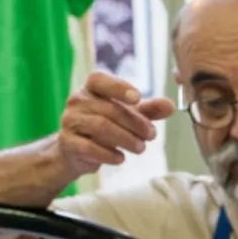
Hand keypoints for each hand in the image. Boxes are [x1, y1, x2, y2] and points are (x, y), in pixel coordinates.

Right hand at [57, 72, 174, 175]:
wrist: (77, 151)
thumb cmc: (106, 126)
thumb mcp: (128, 116)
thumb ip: (148, 110)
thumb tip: (170, 106)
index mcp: (91, 88)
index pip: (100, 80)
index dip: (118, 87)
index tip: (138, 97)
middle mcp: (77, 101)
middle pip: (109, 109)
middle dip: (135, 123)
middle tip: (151, 135)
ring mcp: (70, 121)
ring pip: (100, 127)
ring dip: (125, 138)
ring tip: (141, 148)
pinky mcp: (67, 142)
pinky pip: (89, 147)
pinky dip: (108, 154)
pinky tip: (121, 158)